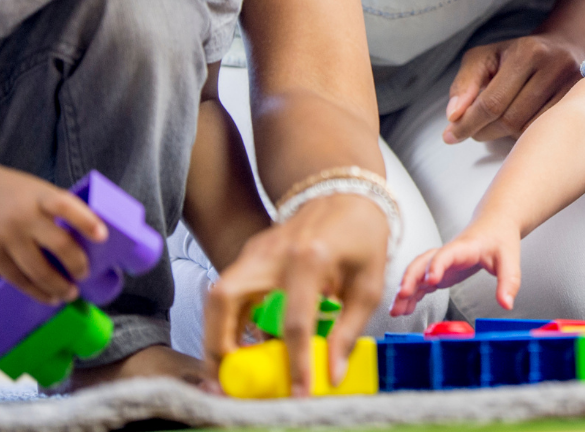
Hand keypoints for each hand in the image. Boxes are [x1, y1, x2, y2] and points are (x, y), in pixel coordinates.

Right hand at [0, 163, 107, 305]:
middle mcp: (23, 215)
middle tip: (85, 274)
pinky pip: (15, 278)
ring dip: (57, 286)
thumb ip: (57, 209)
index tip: (103, 236)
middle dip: (76, 263)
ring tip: (69, 294)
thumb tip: (87, 239)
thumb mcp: (38, 191)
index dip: (86, 221)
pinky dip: (34, 291)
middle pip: (57, 243)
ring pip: (36, 269)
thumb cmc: (13, 192)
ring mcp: (5, 235)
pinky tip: (47, 296)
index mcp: (40, 196)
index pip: (66, 206)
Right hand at [203, 194, 387, 395]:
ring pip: (217, 295)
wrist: (347, 192)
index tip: (299, 391)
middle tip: (226, 379)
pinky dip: (229, 320)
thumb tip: (332, 373)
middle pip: (224, 299)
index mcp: (310, 259)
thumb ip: (348, 330)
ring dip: (216, 335)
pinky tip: (243, 343)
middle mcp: (274, 254)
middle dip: (218, 345)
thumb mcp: (368, 284)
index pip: (294, 322)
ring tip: (227, 369)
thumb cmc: (362, 235)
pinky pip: (230, 291)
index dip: (296, 362)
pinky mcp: (250, 254)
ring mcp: (256, 251)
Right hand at [393, 216, 520, 315]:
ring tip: (395, 310)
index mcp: (464, 247)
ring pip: (417, 273)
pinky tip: (404, 309)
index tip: (432, 280)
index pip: (446, 254)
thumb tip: (507, 304)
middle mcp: (447, 253)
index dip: (437, 265)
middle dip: (410, 278)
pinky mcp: (440, 271)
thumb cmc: (500, 238)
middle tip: (402, 296)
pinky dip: (412, 295)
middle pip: (422, 262)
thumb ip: (509, 281)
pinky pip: (421, 282)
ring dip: (405, 290)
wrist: (494, 224)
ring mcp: (441, 262)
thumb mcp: (509, 259)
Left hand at [444, 28, 584, 142]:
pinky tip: (518, 125)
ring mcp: (572, 88)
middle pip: (510, 119)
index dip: (468, 123)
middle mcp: (555, 67)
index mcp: (528, 52)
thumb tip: (454, 116)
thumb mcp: (485, 58)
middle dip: (484, 131)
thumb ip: (464, 84)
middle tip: (474, 131)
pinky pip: (544, 134)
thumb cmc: (517, 55)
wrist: (564, 48)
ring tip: (496, 124)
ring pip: (527, 130)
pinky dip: (525, 136)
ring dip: (504, 136)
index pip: (492, 102)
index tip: (451, 136)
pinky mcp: (581, 104)